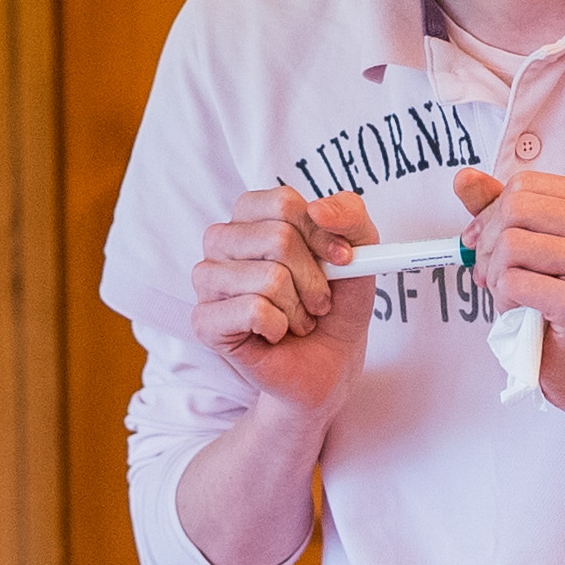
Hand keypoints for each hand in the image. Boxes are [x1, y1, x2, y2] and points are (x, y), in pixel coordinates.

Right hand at [190, 187, 376, 417]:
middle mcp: (222, 241)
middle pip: (278, 238)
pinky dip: (279, 327)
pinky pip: (253, 311)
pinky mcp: (205, 320)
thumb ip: (349, 215)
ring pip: (268, 278)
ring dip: (298, 308)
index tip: (343, 259)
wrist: (330, 361)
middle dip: (314, 278)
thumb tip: (318, 208)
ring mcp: (208, 280)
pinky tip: (276, 333)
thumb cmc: (335, 302)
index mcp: (251, 214)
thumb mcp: (359, 251)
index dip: (320, 233)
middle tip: (318, 300)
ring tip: (298, 318)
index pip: (283, 202)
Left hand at [456, 167, 564, 418]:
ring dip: (496, 278)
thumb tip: (463, 177)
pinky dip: (505, 302)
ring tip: (517, 298)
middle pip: (513, 210)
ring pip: (509, 245)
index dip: (492, 216)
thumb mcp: (529, 245)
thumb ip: (497, 209)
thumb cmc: (561, 305)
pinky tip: (526, 315)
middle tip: (498, 277)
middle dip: (489, 247)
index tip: (493, 247)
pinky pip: (511, 283)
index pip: (523, 185)